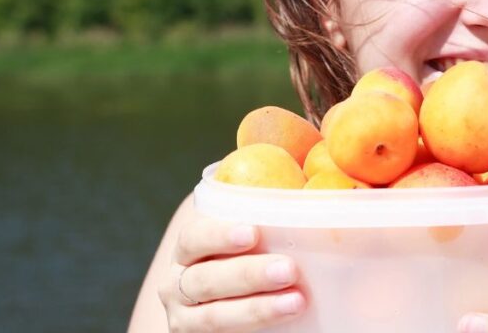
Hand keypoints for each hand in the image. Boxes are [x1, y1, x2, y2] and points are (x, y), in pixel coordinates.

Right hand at [157, 216, 305, 331]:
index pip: (193, 238)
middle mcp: (176, 284)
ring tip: (297, 301)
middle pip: (205, 279)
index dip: (218, 235)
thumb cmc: (241, 257)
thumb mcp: (245, 235)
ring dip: (256, 309)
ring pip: (213, 316)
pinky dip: (252, 329)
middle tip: (289, 268)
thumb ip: (264, 208)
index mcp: (186, 250)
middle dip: (248, 275)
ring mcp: (185, 319)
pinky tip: (286, 321)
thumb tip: (310, 170)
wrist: (218, 305)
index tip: (253, 232)